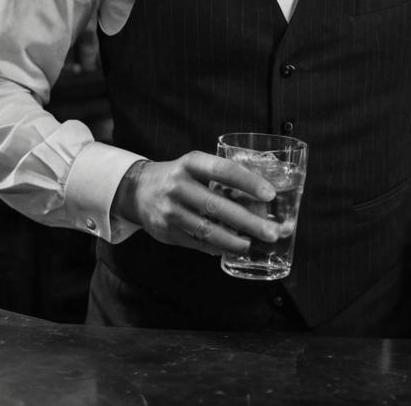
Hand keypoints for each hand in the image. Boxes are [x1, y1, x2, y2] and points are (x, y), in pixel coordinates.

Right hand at [113, 153, 279, 256]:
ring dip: (233, 240)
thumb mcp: (196, 166)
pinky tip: (231, 248)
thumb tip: (260, 200)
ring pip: (206, 229)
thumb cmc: (180, 177)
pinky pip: (196, 242)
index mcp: (192, 163)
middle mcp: (179, 185)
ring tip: (251, 245)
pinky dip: (216, 247)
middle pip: (217, 205)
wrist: (138, 190)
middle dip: (248, 221)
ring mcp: (171, 210)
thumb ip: (222, 179)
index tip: (270, 194)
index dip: (248, 182)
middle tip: (272, 231)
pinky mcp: (166, 231)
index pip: (223, 170)